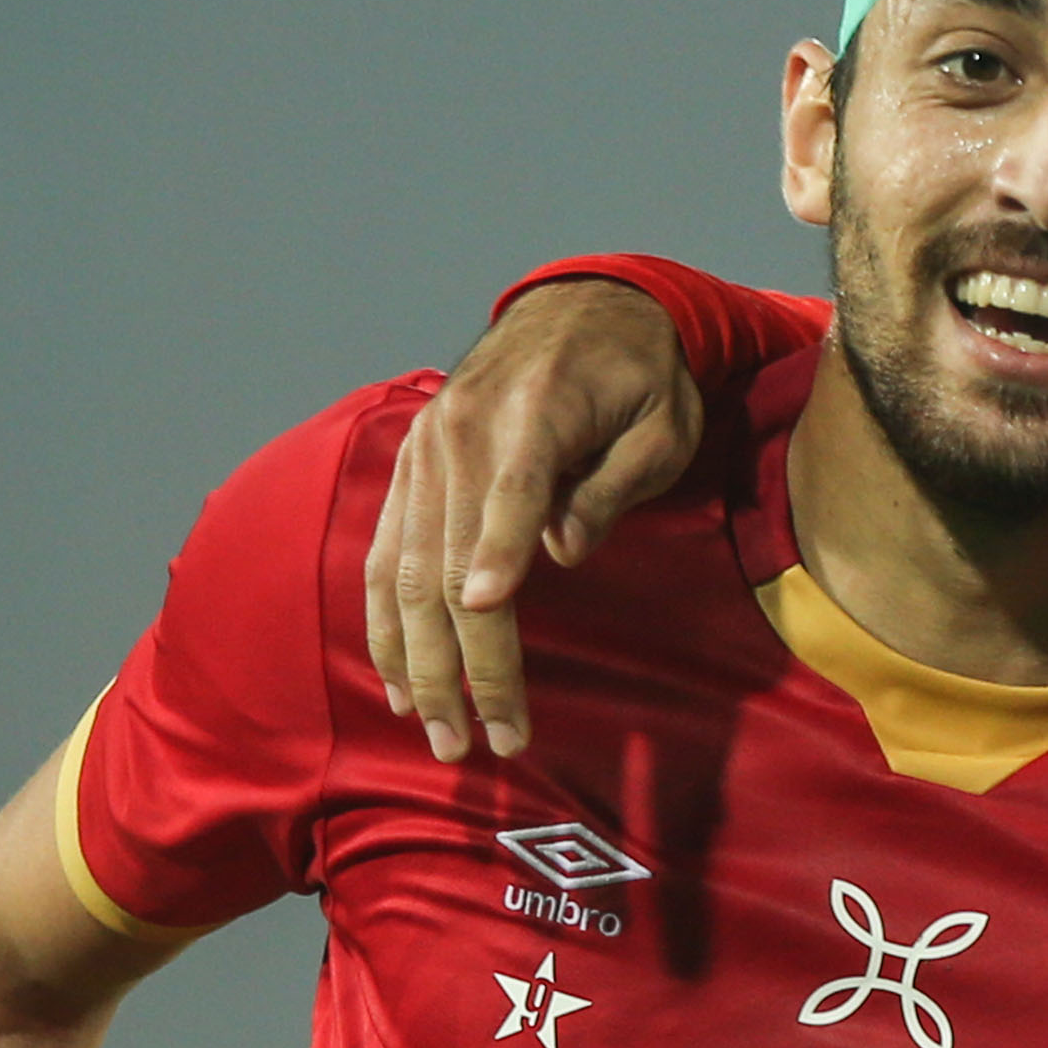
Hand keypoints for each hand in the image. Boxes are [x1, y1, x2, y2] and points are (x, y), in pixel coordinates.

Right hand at [364, 276, 698, 760]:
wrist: (581, 304)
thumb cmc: (639, 374)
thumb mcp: (662, 421)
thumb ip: (615, 484)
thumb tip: (563, 550)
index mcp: (529, 415)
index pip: (509, 497)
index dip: (496, 557)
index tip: (488, 616)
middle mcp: (458, 434)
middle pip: (448, 562)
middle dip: (462, 661)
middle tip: (479, 743)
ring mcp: (423, 454)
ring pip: (405, 572)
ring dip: (418, 662)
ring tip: (441, 735)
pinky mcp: (408, 469)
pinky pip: (385, 556)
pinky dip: (387, 623)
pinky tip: (401, 682)